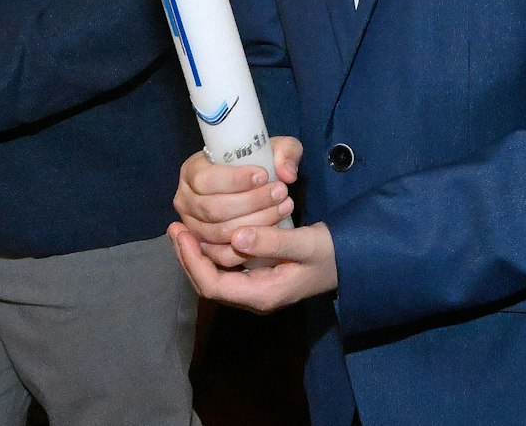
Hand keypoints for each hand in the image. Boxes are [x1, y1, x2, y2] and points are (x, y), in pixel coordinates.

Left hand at [170, 218, 337, 312]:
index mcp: (262, 295)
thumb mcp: (305, 244)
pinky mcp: (258, 280)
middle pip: (207, 284)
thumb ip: (273, 242)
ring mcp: (255, 291)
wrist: (350, 261)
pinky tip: (206, 234)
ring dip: (196, 255)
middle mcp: (254, 298)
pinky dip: (210, 254)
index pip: (213, 285)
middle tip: (175, 228)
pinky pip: (225, 271)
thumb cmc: (330, 253)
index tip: (183, 233)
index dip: (192, 260)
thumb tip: (236, 237)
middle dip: (188, 257)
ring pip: (214, 278)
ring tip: (184, 228)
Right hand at [173, 137, 303, 267]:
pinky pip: (222, 255)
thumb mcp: (275, 148)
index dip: (235, 179)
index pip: (206, 179)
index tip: (264, 175)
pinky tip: (272, 232)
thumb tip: (286, 173)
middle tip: (281, 193)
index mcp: (192, 171)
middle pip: (213, 208)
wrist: (258, 188)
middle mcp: (185, 200)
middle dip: (251, 202)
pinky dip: (247, 248)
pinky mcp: (204, 247)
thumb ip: (285, 152)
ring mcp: (192, 226)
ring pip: (219, 232)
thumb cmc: (260, 164)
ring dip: (255, 222)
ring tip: (283, 208)